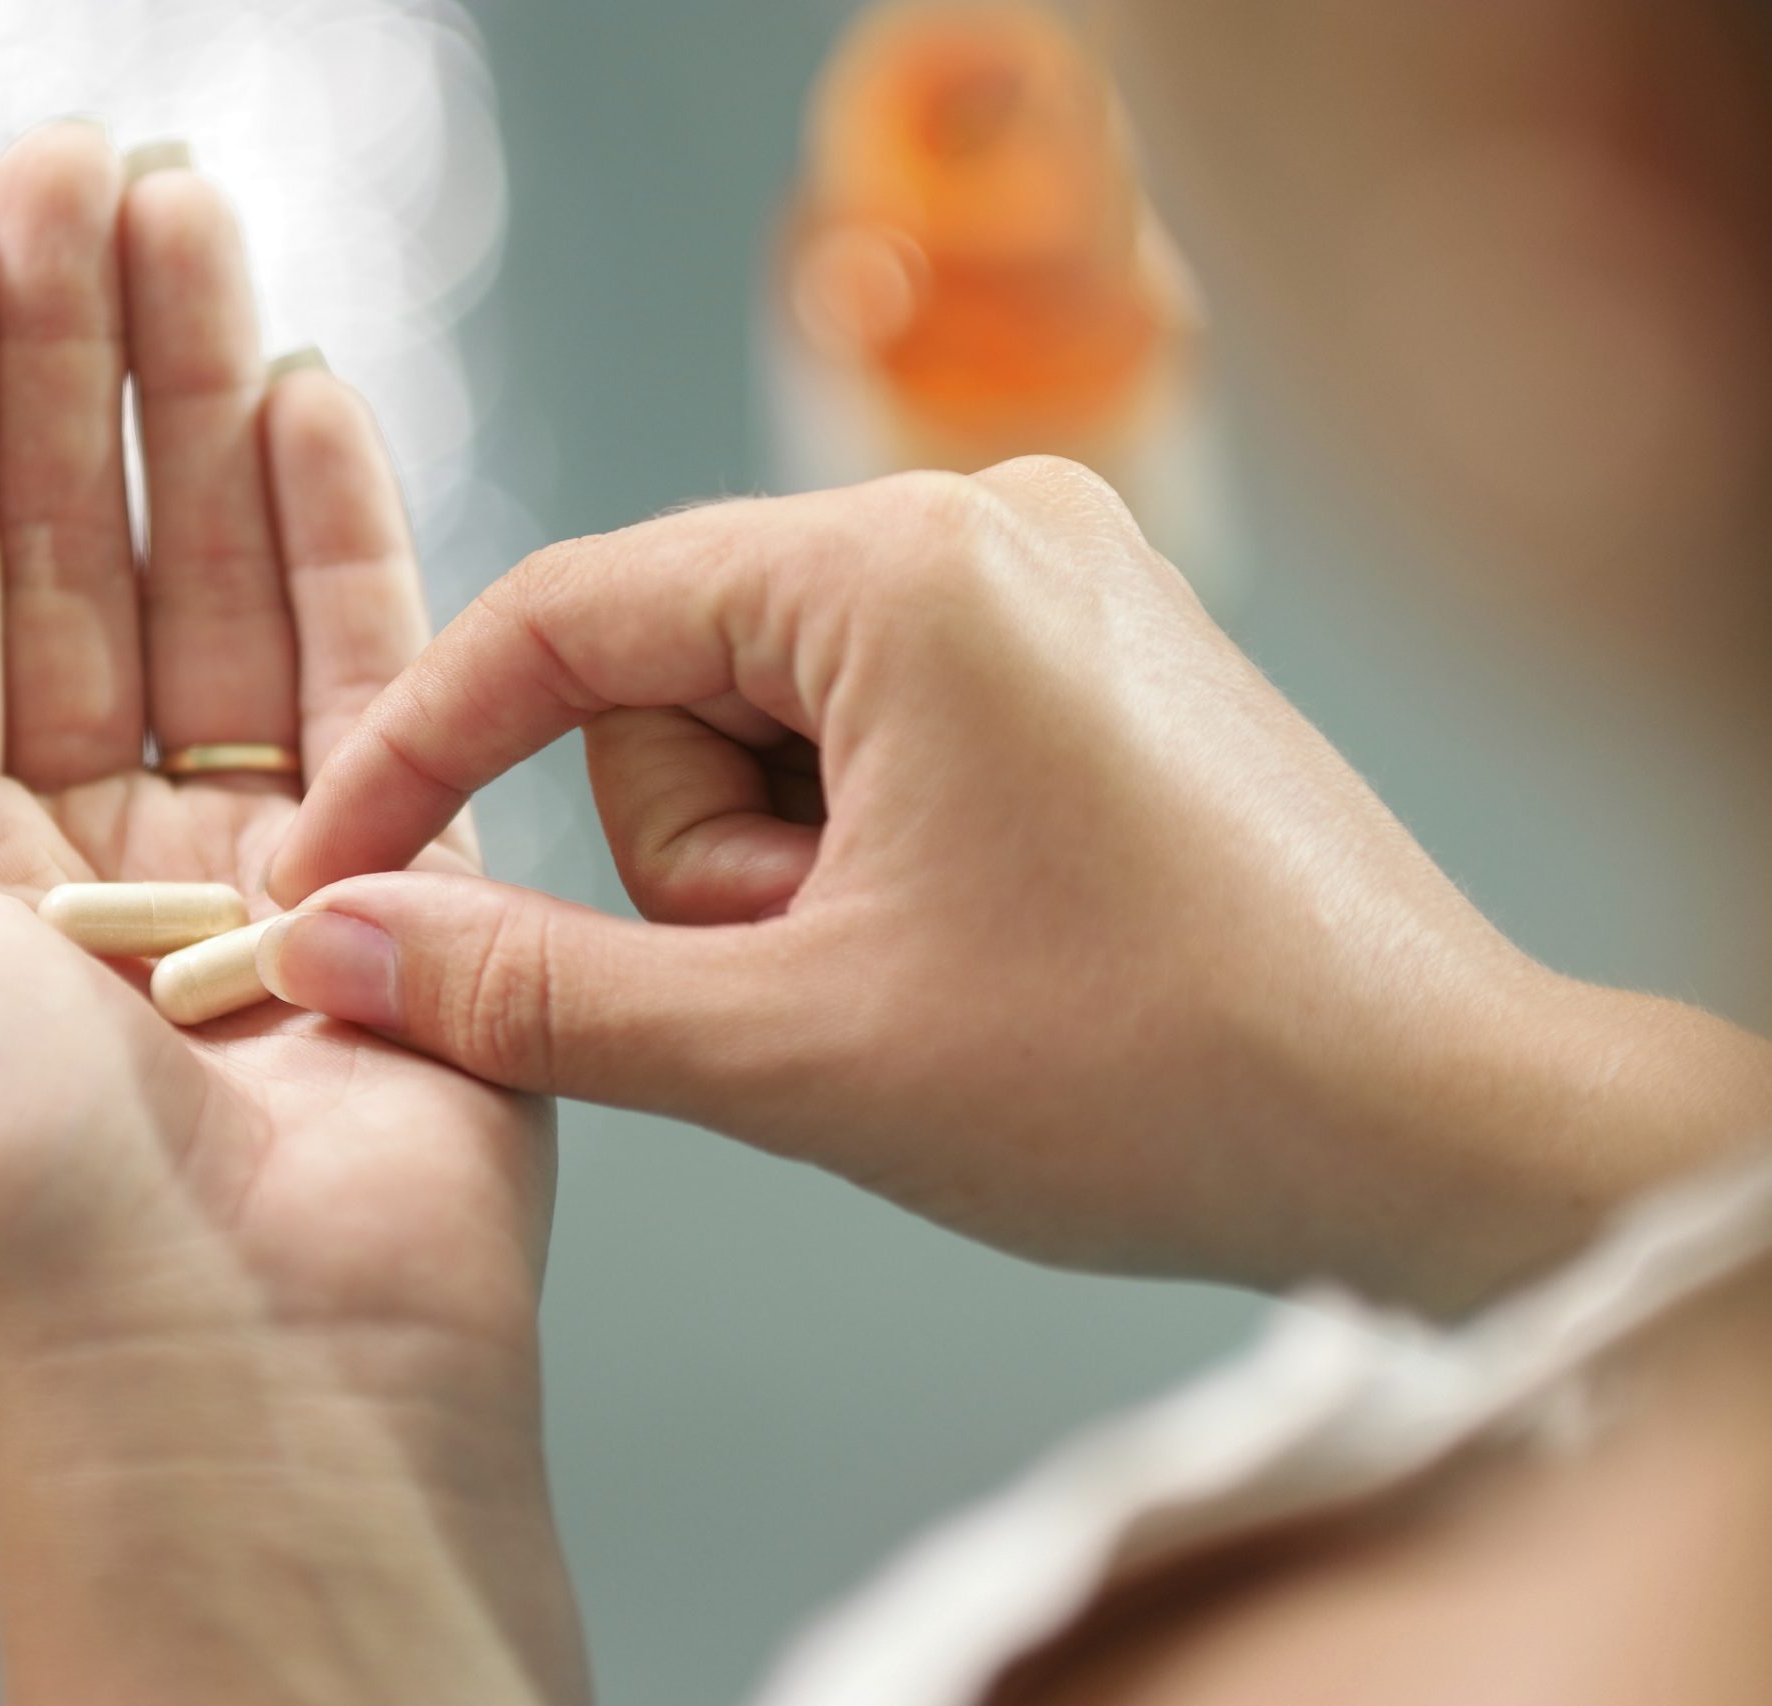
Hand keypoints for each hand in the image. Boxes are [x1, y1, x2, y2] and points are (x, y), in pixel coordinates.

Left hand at [0, 126, 580, 1703]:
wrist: (255, 1374)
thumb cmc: (20, 1211)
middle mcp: (83, 839)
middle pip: (74, 544)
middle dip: (72, 354)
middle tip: (84, 168)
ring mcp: (248, 844)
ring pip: (217, 572)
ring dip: (203, 394)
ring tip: (189, 217)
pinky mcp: (400, 863)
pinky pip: (367, 662)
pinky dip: (339, 525)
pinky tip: (311, 393)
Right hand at [262, 459, 1771, 1309]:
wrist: (1444, 1126)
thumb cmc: (1156, 1077)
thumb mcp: (795, 1050)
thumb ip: (533, 993)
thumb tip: (329, 947)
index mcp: (902, 564)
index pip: (567, 616)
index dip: (420, 756)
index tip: (328, 879)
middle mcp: (986, 517)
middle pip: (678, 674)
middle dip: (699, 860)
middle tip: (815, 987)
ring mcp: (1061, 574)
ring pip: (778, 714)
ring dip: (786, 873)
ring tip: (914, 981)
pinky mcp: (1102, 648)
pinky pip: (885, 724)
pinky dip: (866, 847)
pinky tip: (967, 946)